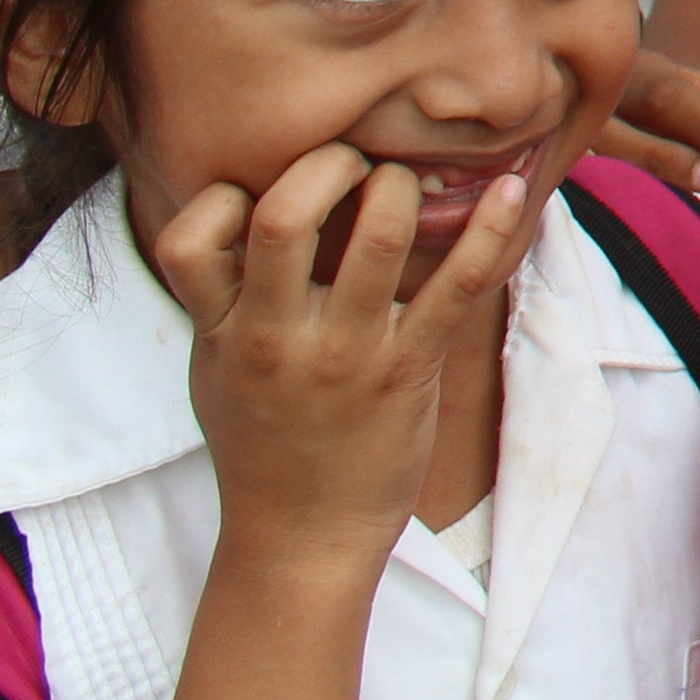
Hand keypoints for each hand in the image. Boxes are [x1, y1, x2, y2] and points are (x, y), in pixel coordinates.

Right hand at [155, 143, 528, 579]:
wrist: (300, 539)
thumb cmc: (263, 444)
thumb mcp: (217, 371)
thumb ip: (226, 299)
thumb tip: (246, 212)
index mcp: (223, 333)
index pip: (187, 241)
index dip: (225, 196)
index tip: (268, 185)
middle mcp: (276, 338)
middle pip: (283, 215)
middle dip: (328, 163)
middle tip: (358, 160)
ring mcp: (344, 355)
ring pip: (377, 237)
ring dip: (402, 187)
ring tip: (416, 182)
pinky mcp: (407, 371)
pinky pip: (457, 286)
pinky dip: (490, 230)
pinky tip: (513, 192)